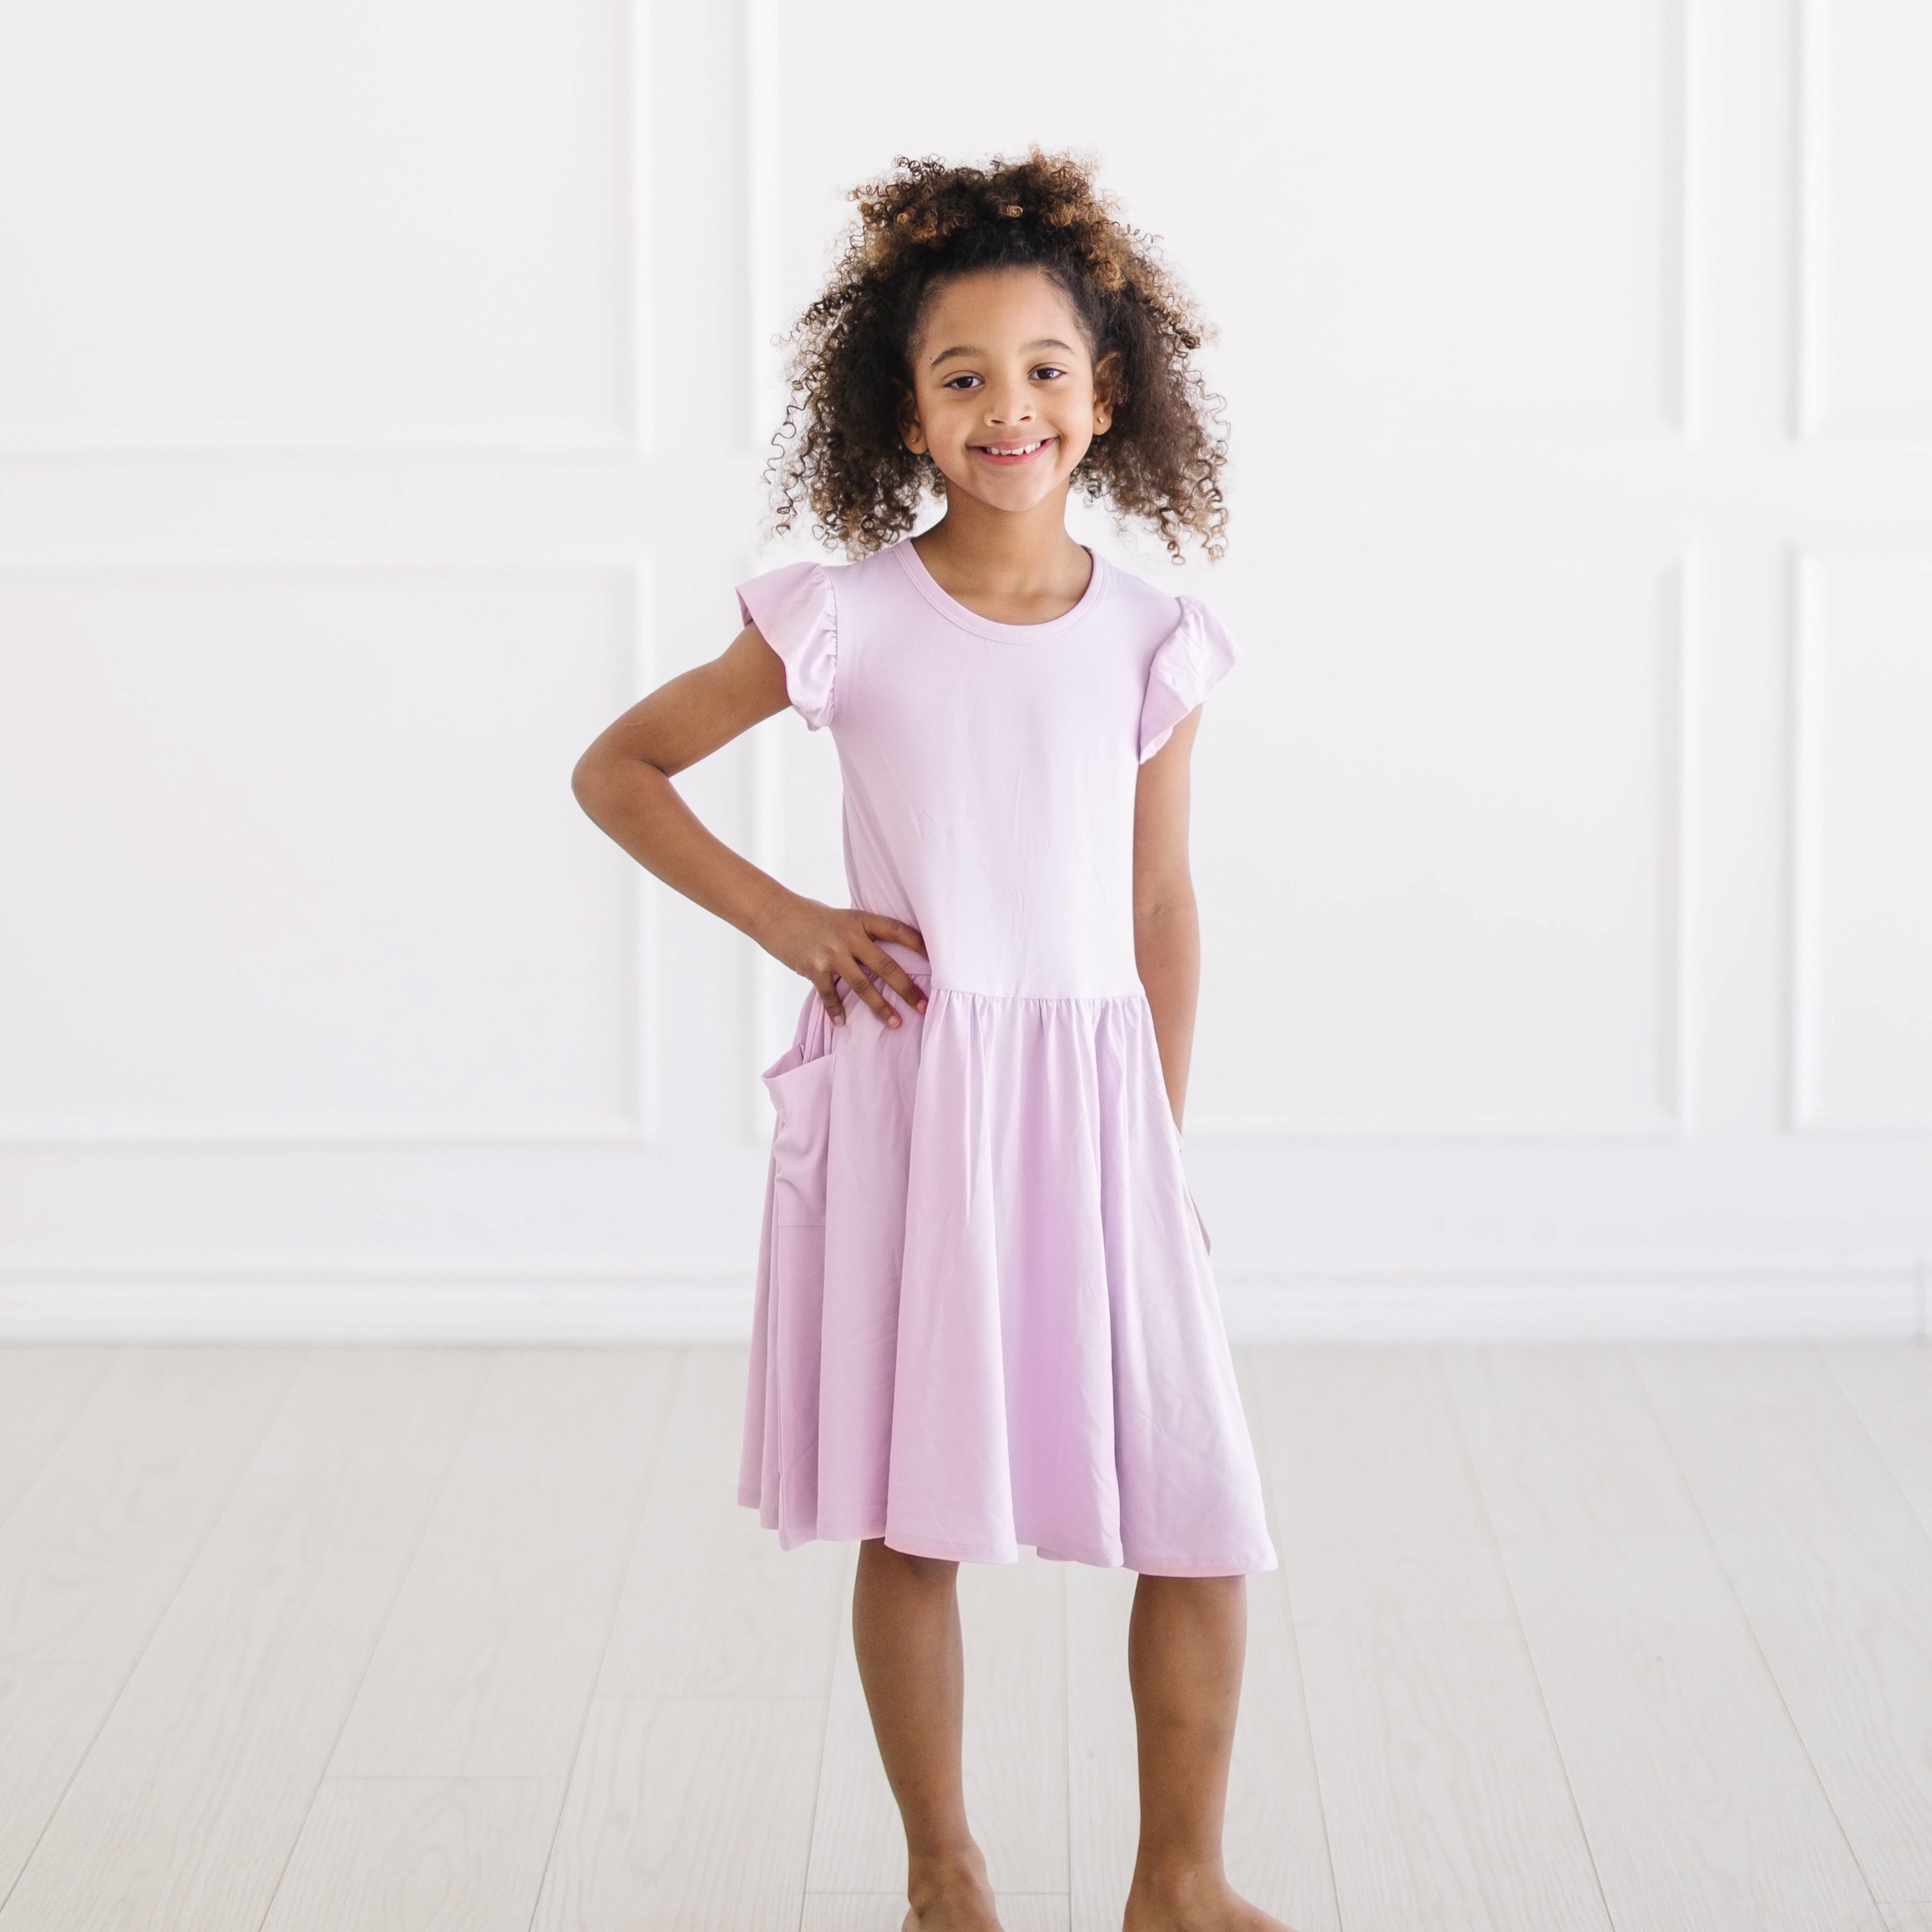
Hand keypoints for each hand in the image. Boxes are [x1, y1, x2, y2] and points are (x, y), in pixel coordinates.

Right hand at [757, 893, 927, 1028]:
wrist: (775, 914)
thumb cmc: (812, 917)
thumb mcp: (842, 918)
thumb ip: (863, 934)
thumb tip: (889, 952)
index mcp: (859, 920)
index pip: (896, 930)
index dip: (917, 943)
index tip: (937, 958)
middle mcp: (848, 937)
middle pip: (885, 964)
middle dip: (907, 988)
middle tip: (924, 1005)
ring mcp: (831, 954)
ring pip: (862, 985)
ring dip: (881, 1007)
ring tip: (896, 1023)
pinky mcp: (813, 968)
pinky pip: (830, 995)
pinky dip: (836, 1011)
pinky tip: (843, 1024)